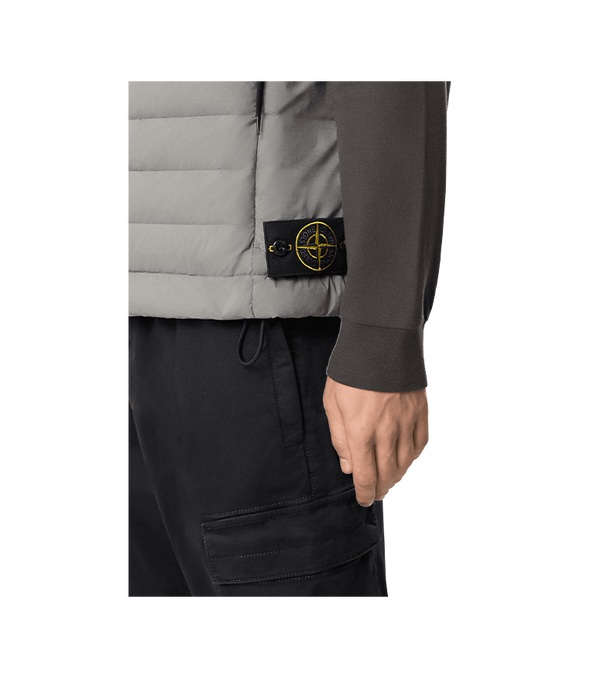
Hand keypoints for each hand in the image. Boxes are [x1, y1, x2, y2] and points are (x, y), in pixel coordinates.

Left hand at [323, 376, 429, 505]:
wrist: (380, 342)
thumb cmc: (350, 372)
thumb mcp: (332, 404)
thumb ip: (340, 438)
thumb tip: (348, 466)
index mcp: (360, 432)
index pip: (366, 475)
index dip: (365, 492)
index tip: (363, 499)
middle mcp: (386, 432)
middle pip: (388, 473)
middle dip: (381, 488)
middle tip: (377, 492)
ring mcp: (406, 422)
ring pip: (406, 461)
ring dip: (398, 475)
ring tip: (391, 478)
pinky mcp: (421, 412)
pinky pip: (421, 442)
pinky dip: (414, 455)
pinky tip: (407, 458)